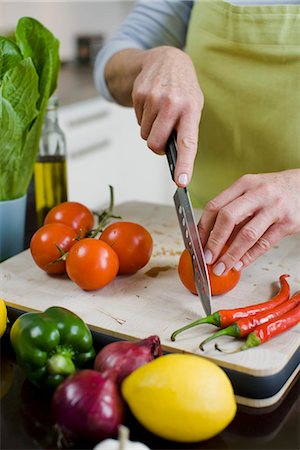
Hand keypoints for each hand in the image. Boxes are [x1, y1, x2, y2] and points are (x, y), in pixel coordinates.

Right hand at [132, 46, 203, 186]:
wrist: (167, 60)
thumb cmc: (183, 90)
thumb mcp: (193, 107)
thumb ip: (185, 130)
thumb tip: (173, 157)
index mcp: (191, 110)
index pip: (187, 143)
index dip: (184, 164)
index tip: (181, 181)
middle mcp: (172, 104)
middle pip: (155, 144)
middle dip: (157, 146)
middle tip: (164, 136)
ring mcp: (154, 98)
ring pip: (145, 134)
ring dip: (151, 130)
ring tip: (160, 113)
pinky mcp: (139, 94)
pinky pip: (138, 121)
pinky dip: (144, 118)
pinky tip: (152, 105)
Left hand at [198, 169, 299, 274]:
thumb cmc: (274, 191)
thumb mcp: (251, 191)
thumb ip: (233, 209)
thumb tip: (211, 236)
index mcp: (243, 184)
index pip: (215, 206)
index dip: (202, 227)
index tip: (196, 243)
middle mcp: (257, 194)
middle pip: (228, 217)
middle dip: (214, 241)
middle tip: (206, 258)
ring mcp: (274, 208)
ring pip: (247, 234)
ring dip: (231, 255)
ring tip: (221, 267)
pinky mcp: (288, 222)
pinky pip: (264, 243)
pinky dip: (250, 256)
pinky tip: (240, 264)